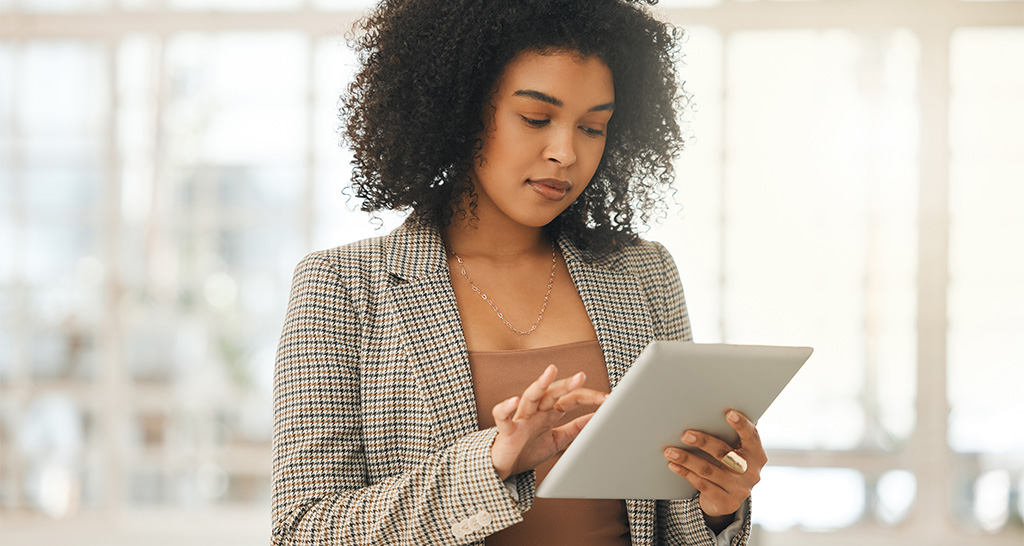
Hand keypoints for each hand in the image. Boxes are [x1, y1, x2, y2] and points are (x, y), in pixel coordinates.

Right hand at [490, 365, 606, 480]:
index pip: (570, 399)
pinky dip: (506, 408)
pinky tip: (514, 401)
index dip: (588, 397)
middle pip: (552, 393)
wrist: (507, 468)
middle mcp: (535, 411)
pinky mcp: (506, 430)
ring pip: (530, 396)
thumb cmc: (529, 450)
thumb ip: (576, 427)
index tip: (606, 399)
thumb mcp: (558, 439)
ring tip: (550, 371)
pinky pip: (503, 416)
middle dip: (566, 384)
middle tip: (582, 376)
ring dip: (540, 384)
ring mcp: (520, 418)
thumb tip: (597, 417)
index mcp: (549, 413)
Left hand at [663, 409, 764, 518]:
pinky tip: (673, 464)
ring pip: (709, 470)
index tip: (728, 413)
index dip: (741, 425)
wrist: (726, 499)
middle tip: (685, 434)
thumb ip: (731, 434)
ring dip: (687, 459)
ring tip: (669, 450)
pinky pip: (702, 485)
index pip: (752, 437)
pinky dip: (685, 473)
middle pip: (725, 454)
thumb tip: (718, 406)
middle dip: (704, 442)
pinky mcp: (726, 502)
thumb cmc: (728, 465)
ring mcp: (739, 489)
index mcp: (757, 455)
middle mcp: (752, 473)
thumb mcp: (735, 451)